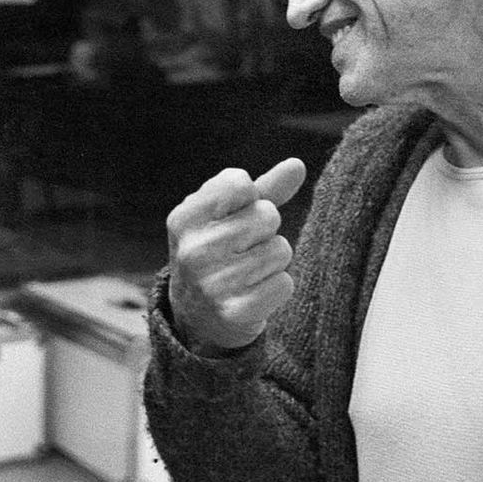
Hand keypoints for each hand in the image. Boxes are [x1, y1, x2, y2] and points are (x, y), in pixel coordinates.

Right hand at [166, 158, 307, 353]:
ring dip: (273, 260)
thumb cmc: (218, 252)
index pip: (240, 184)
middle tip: (242, 249)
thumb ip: (264, 189)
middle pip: (267, 216)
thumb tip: (297, 164)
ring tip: (248, 272)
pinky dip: (277, 287)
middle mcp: (193, 250)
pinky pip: (284, 284)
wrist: (198, 317)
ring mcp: (211, 284)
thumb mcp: (229, 216)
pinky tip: (254, 293)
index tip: (232, 216)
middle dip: (265, 230)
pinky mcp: (235, 312)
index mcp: (184, 218)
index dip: (249, 198)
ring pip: (280, 249)